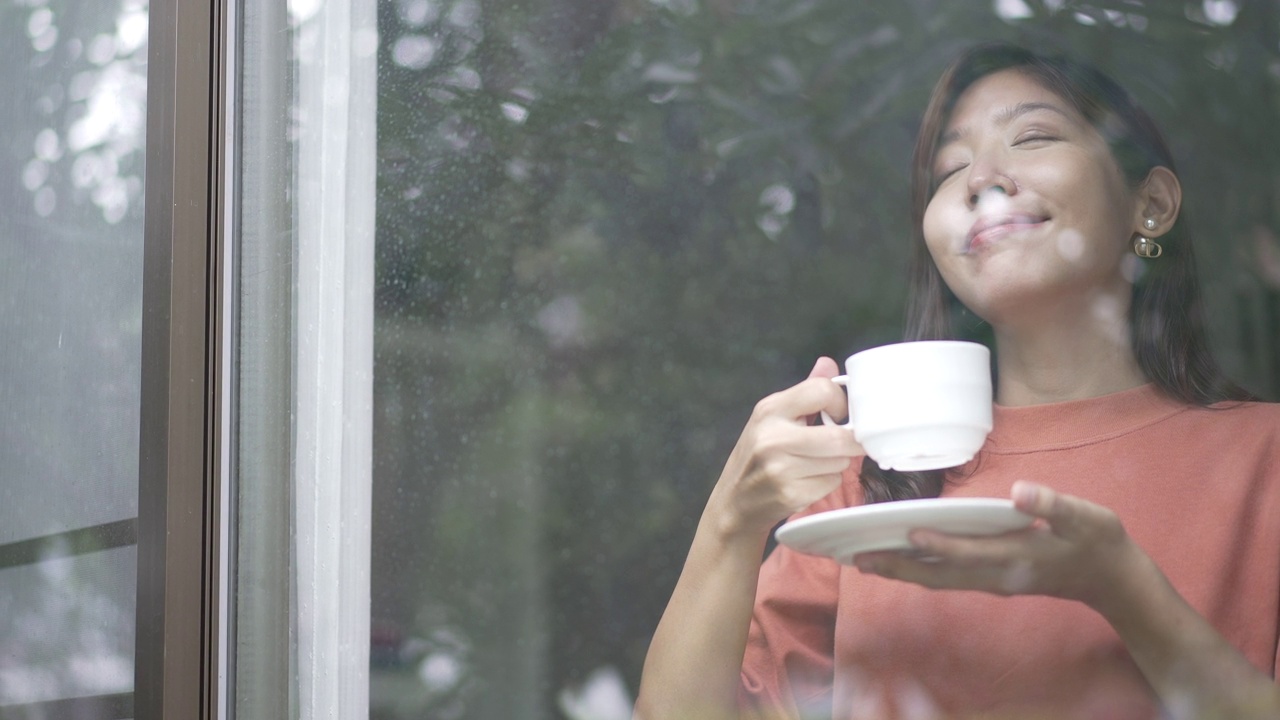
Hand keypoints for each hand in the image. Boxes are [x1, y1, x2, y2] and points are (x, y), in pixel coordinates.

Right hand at [707, 357, 863, 539]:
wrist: (734, 502)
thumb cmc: (758, 456)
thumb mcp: (772, 417)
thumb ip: (805, 392)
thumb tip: (828, 363)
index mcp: (770, 409)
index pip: (822, 390)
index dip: (840, 403)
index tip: (839, 415)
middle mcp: (772, 437)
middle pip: (839, 436)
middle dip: (851, 442)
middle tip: (846, 444)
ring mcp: (780, 468)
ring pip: (840, 461)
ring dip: (837, 463)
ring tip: (815, 463)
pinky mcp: (790, 494)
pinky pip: (831, 483)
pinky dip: (827, 483)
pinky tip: (807, 481)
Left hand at [853, 482, 1140, 609]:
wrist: (1112, 579)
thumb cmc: (1097, 542)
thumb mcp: (1085, 518)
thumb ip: (1053, 505)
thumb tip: (1021, 492)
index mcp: (1017, 557)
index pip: (970, 553)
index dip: (940, 546)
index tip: (909, 534)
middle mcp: (997, 575)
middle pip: (939, 575)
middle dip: (898, 567)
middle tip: (856, 558)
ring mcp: (992, 580)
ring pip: (938, 580)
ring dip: (901, 571)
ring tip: (862, 561)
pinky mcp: (991, 578)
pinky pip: (946, 578)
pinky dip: (919, 571)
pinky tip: (898, 561)